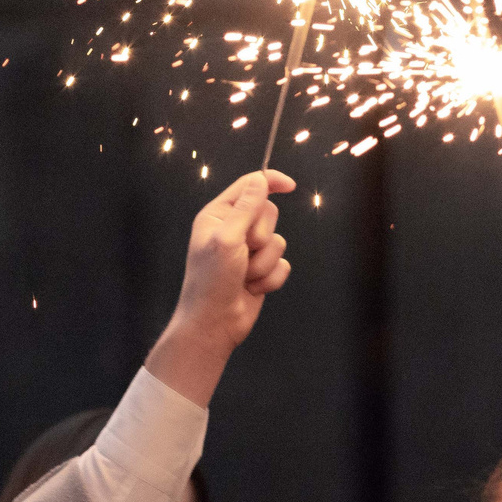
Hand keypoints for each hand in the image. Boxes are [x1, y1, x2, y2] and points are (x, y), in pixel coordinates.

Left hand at [145, 169, 294, 407]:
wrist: (215, 322)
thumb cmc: (212, 280)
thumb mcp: (227, 238)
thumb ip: (246, 208)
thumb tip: (261, 179)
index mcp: (219, 215)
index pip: (249, 187)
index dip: (270, 183)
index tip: (290, 185)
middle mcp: (235, 229)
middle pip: (269, 215)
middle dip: (261, 236)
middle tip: (244, 252)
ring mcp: (249, 251)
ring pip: (278, 242)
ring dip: (264, 263)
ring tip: (245, 276)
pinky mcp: (262, 270)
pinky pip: (283, 264)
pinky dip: (270, 278)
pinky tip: (253, 288)